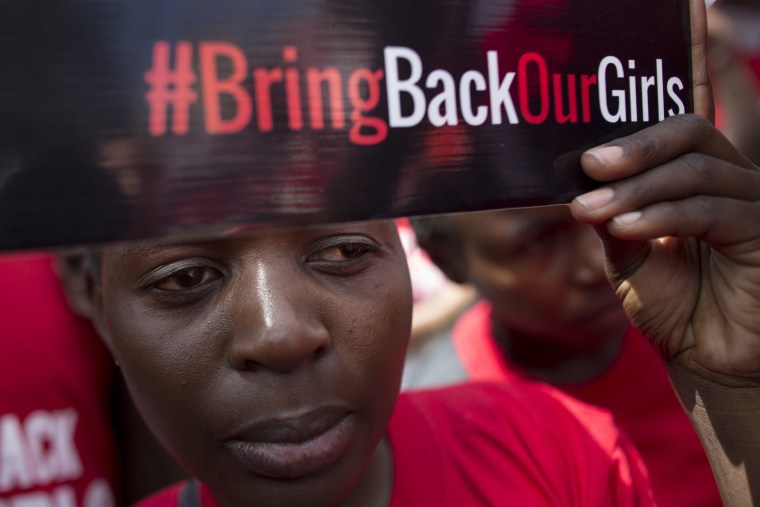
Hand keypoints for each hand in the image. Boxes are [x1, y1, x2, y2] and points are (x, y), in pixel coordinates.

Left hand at [568, 1, 759, 386]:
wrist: (704, 358)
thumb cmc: (671, 303)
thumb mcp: (628, 254)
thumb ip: (612, 214)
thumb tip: (582, 181)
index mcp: (700, 178)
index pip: (680, 128)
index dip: (659, 105)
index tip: (604, 116)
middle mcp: (734, 180)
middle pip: (691, 133)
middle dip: (635, 147)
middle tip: (591, 165)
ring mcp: (753, 203)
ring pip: (696, 171)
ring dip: (635, 189)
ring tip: (590, 209)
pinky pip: (709, 210)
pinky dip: (661, 215)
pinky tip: (623, 227)